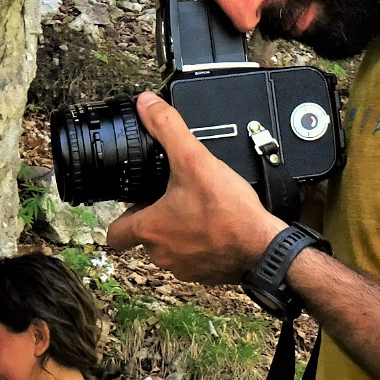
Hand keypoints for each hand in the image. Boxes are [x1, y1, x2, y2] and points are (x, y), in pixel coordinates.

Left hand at [107, 92, 285, 282]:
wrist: (264, 247)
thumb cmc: (228, 212)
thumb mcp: (194, 160)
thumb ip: (168, 129)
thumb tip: (147, 104)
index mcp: (151, 229)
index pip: (115, 234)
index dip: (120, 217)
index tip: (132, 205)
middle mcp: (162, 254)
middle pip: (144, 238)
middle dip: (154, 218)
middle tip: (170, 197)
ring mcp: (183, 267)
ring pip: (169, 249)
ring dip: (177, 232)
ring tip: (195, 209)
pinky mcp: (205, 275)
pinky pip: (193, 259)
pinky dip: (200, 245)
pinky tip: (214, 227)